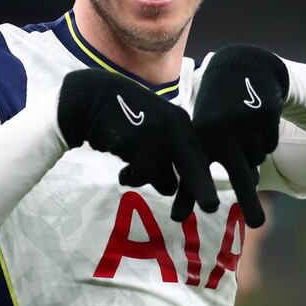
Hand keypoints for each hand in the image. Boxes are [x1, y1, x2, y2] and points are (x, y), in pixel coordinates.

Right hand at [58, 69, 218, 213]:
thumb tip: (174, 186)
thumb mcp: (155, 127)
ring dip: (149, 180)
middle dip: (201, 190)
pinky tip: (123, 171)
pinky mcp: (140, 147)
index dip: (204, 180)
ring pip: (164, 180)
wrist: (94, 98)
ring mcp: (159, 138)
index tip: (210, 202)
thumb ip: (169, 149)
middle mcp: (175, 128)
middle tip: (211, 207)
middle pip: (193, 170)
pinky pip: (144, 178)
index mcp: (181, 122)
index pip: (199, 157)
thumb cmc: (125, 115)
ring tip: (132, 170)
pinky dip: (132, 179)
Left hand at [171, 45, 288, 226]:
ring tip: (242, 135)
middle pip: (239, 175)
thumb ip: (184, 175)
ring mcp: (245, 125)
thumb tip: (167, 214)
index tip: (177, 218)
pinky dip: (263, 141)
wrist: (241, 69)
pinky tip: (254, 122)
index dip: (186, 196)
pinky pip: (269, 146)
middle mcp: (220, 132)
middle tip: (258, 226)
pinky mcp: (266, 118)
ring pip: (256, 161)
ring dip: (251, 157)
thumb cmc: (213, 114)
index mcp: (197, 136)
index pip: (192, 173)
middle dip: (248, 202)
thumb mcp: (196, 138)